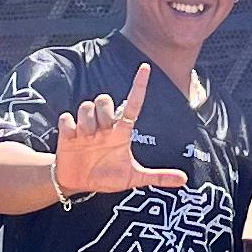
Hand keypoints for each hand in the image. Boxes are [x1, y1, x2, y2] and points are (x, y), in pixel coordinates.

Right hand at [51, 67, 189, 198]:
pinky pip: (67, 117)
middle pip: (105, 99)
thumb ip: (158, 177)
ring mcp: (85, 127)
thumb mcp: (133, 178)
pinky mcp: (67, 132)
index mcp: (121, 132)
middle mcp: (104, 125)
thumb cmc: (107, 177)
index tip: (145, 67)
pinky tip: (73, 139)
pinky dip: (70, 127)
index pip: (133, 104)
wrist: (78, 184)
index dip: (139, 85)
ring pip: (87, 105)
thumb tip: (184, 179)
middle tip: (103, 132)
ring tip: (87, 140)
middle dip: (104, 112)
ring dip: (87, 122)